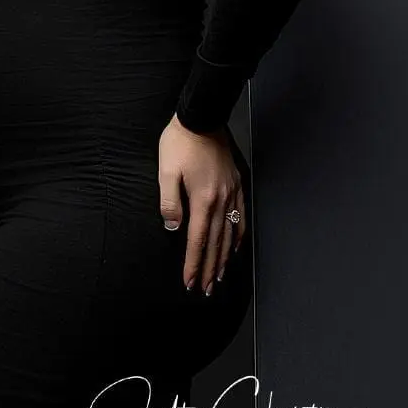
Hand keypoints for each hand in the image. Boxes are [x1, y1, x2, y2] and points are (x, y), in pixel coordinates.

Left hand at [157, 118, 247, 295]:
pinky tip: (235, 247)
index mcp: (202, 199)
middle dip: (210, 269)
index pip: (197, 240)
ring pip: (230, 233)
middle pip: (215, 243)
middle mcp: (221, 200)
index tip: (190, 282)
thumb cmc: (181, 142)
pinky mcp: (237, 184)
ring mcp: (232, 193)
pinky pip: (241, 216)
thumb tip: (172, 227)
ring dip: (225, 258)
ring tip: (221, 277)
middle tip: (207, 290)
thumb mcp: (166, 170)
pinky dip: (238, 236)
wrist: (202, 118)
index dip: (194, 264)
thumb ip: (169, 202)